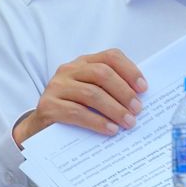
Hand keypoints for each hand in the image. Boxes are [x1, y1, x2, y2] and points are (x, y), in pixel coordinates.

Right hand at [12, 49, 146, 144]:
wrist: (41, 127)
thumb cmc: (75, 108)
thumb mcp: (94, 94)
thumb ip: (112, 90)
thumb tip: (141, 99)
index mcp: (85, 62)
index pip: (111, 57)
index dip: (130, 71)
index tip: (144, 89)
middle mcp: (69, 70)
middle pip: (102, 74)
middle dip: (124, 92)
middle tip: (138, 110)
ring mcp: (56, 86)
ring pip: (91, 93)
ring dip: (114, 109)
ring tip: (128, 122)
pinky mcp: (47, 106)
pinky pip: (76, 112)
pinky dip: (97, 121)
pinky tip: (110, 129)